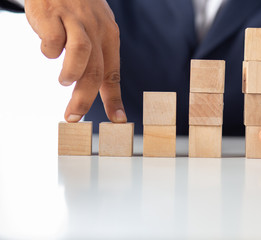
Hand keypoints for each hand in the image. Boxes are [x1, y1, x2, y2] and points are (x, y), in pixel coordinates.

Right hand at [24, 0, 126, 122]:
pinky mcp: (53, 14)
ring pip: (81, 53)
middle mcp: (96, 29)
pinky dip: (49, 51)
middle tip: (74, 116)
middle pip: (96, 70)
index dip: (114, 99)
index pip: (113, 74)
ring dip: (71, 73)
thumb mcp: (96, 31)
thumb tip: (96, 90)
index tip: (118, 120)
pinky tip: (49, 49)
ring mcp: (75, 20)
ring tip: (65, 81)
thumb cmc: (79, 12)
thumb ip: (96, 59)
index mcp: (109, 37)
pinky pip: (53, 40)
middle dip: (85, 98)